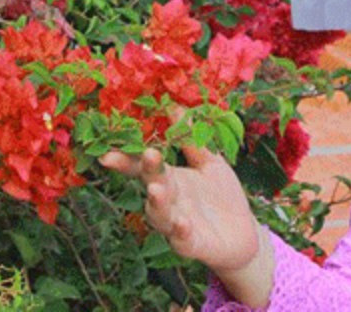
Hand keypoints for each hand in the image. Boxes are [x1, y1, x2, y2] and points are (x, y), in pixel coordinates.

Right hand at [101, 145, 260, 273]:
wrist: (243, 233)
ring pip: (160, 216)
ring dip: (157, 203)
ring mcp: (178, 224)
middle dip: (147, 172)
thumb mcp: (211, 161)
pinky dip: (180, 232)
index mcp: (172, 179)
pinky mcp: (192, 245)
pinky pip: (182, 240)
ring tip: (156, 189)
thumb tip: (174, 106)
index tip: (107, 152)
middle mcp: (170, 202)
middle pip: (152, 186)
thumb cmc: (222, 195)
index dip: (127, 160)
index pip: (144, 168)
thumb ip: (193, 138)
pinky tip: (182, 223)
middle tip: (148, 155)